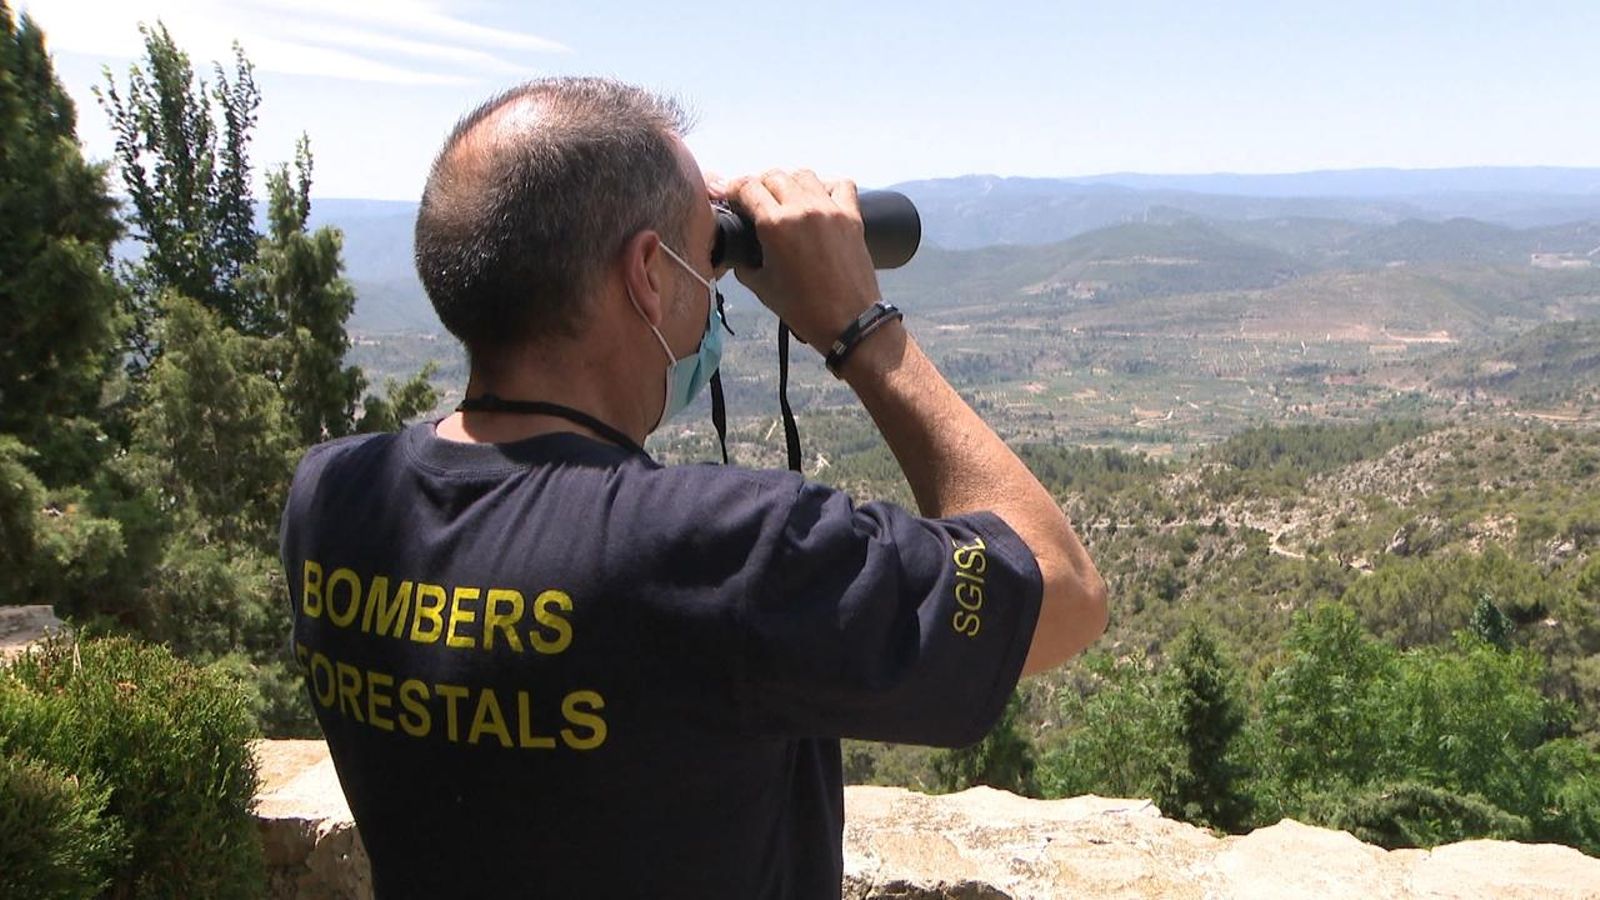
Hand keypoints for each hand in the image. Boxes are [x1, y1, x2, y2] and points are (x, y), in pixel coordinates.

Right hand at [725, 169, 881, 347]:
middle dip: (758, 185)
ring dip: (789, 182)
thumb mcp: (762, 287)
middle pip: (773, 176)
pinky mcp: (852, 216)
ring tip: (785, 199)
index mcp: (775, 225)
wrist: (849, 322)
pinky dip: (826, 186)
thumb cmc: (804, 310)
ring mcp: (830, 209)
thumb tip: (739, 252)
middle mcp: (802, 209)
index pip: (747, 187)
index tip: (729, 195)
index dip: (732, 188)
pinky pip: (839, 184)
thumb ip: (744, 263)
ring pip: (803, 175)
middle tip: (754, 201)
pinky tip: (819, 199)